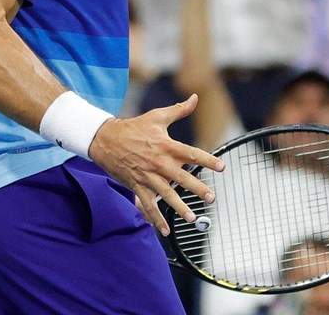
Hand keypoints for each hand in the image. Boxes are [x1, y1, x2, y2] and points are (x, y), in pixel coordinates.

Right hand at [90, 94, 224, 235]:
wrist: (106, 139)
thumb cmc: (134, 127)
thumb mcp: (157, 116)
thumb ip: (179, 110)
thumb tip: (195, 98)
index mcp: (167, 145)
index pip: (192, 154)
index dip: (208, 160)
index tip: (222, 167)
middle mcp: (159, 162)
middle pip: (182, 178)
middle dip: (197, 188)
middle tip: (211, 198)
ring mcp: (148, 176)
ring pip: (166, 195)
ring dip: (179, 207)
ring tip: (193, 218)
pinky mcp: (137, 186)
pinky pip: (148, 205)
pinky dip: (156, 219)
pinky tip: (166, 230)